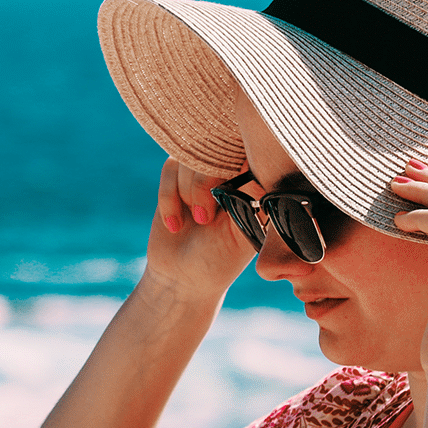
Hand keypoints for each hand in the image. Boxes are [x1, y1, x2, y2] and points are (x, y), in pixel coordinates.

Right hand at [140, 157, 257, 303]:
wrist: (183, 278)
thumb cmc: (221, 260)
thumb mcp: (243, 232)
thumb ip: (252, 199)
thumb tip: (258, 167)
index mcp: (256, 183)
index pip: (253, 150)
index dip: (240, 157)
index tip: (229, 187)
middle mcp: (232, 171)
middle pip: (219, 148)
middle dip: (207, 183)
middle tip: (205, 219)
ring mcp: (204, 171)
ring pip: (193, 157)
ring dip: (189, 192)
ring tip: (197, 223)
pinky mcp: (177, 175)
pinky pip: (171, 168)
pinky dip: (169, 198)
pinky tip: (175, 225)